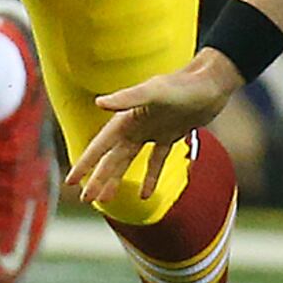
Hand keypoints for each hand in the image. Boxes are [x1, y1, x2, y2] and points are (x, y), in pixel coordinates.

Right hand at [70, 49, 243, 209]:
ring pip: (129, 161)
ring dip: (117, 179)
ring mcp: (152, 131)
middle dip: (98, 178)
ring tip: (107, 200)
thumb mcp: (156, 92)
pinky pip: (156, 161)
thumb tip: (99, 103)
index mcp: (127, 119)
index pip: (100, 146)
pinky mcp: (170, 135)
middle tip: (87, 199)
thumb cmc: (184, 85)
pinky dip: (150, 177)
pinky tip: (145, 195)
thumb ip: (128, 98)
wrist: (211, 82)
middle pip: (112, 158)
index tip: (71, 181)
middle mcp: (136, 126)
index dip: (85, 164)